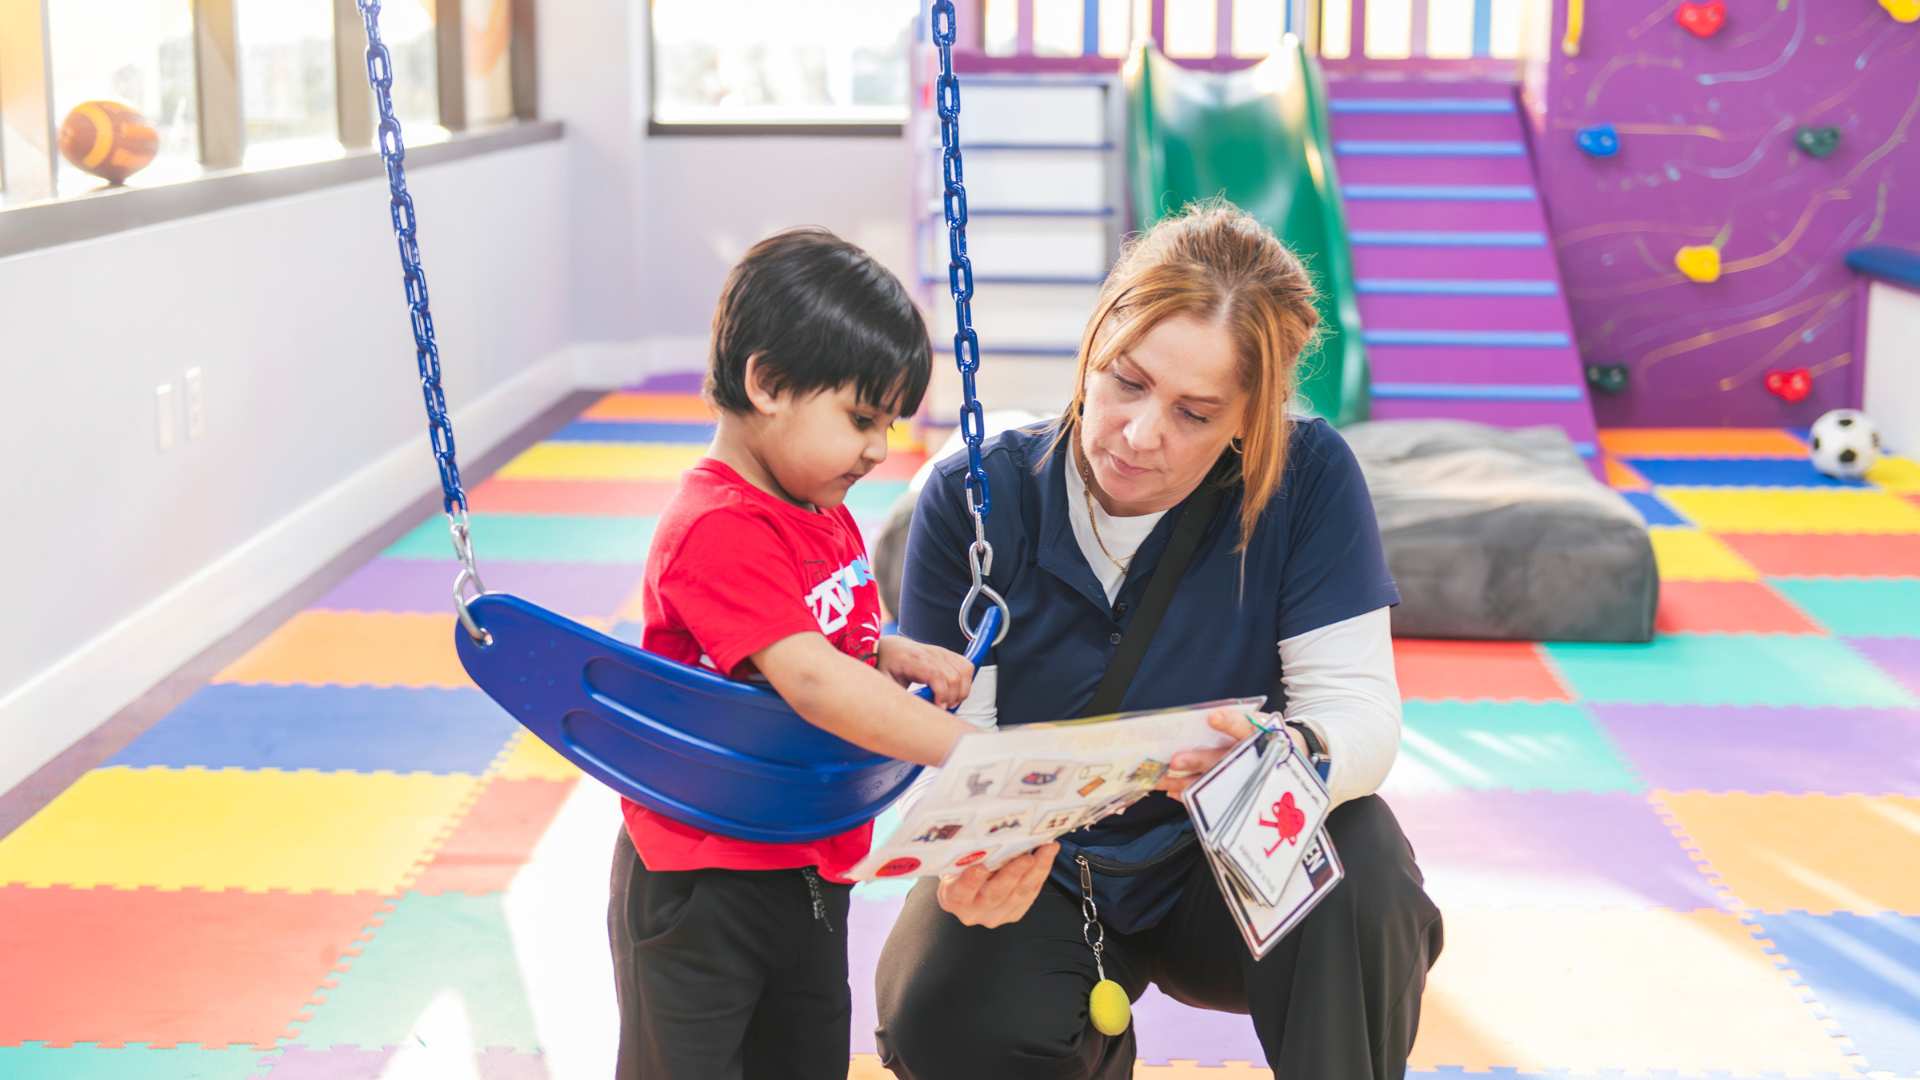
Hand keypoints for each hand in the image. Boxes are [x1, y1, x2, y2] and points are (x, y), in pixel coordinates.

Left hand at [876, 635, 974, 708]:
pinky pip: (966, 665)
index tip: (940, 707)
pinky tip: (955, 691)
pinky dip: (966, 681)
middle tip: (944, 708)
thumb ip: (900, 698)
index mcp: (912, 660)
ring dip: (962, 690)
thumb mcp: (887, 684)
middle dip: (953, 697)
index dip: (942, 693)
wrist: (889, 648)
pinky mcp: (948, 653)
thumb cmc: (887, 665)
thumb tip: (915, 715)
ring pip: (964, 669)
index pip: (936, 674)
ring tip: (950, 701)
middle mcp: (929, 653)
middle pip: (953, 675)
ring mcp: (941, 651)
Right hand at [935, 842, 1058, 927]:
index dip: (970, 881)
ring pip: (1019, 895)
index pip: (961, 891)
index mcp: (953, 898)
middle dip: (1013, 874)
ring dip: (1036, 870)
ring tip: (1047, 849)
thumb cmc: (960, 867)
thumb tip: (986, 831)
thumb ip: (967, 853)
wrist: (966, 885)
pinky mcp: (1013, 913)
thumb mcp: (955, 861)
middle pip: (995, 894)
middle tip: (1027, 857)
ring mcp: (995, 915)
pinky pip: (1030, 894)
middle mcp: (973, 911)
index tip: (980, 867)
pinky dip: (1040, 873)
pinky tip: (1047, 855)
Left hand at [1155, 709, 1304, 801]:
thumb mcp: (1265, 724)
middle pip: (1225, 759)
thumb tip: (1204, 720)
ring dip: (1186, 781)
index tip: (1213, 717)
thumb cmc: (1271, 736)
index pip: (1246, 727)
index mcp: (1263, 736)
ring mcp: (1248, 779)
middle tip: (1175, 761)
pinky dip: (1194, 796)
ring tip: (1164, 780)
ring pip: (1215, 781)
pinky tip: (1174, 792)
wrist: (1297, 755)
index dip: (1230, 723)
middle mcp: (1254, 759)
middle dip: (1198, 761)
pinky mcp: (1243, 794)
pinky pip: (1216, 799)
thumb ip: (1237, 723)